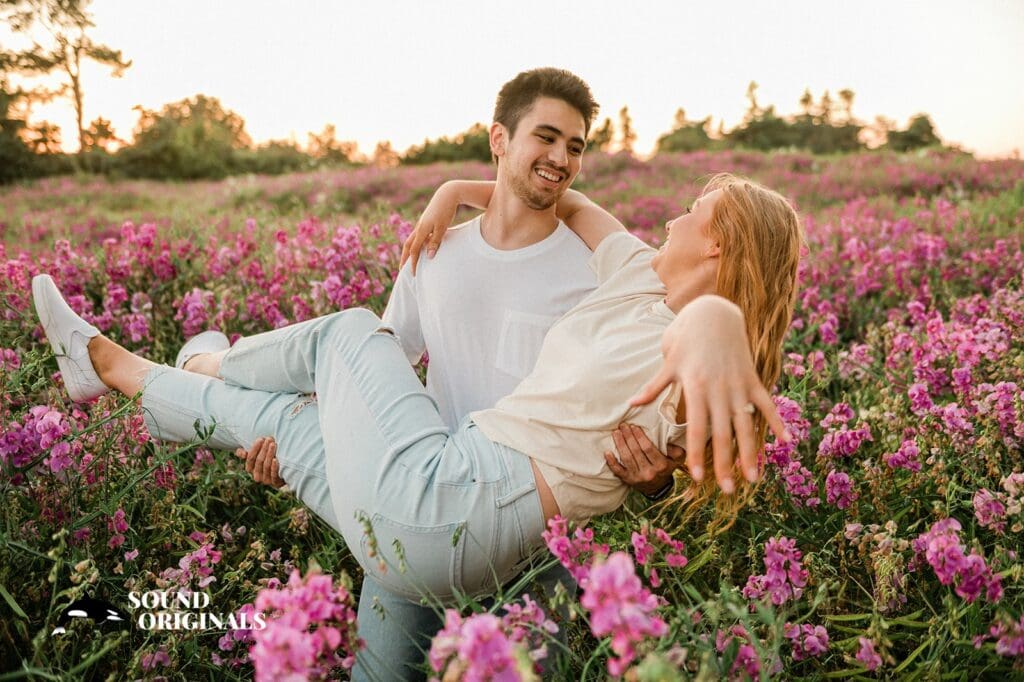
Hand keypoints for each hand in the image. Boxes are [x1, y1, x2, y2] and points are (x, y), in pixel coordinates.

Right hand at [235, 436, 285, 487]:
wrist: (283, 471)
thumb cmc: (266, 458)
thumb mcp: (255, 454)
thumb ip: (244, 452)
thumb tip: (243, 454)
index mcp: (250, 468)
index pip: (250, 458)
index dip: (255, 448)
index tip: (261, 439)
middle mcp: (256, 475)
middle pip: (259, 461)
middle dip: (264, 449)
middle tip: (269, 439)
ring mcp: (265, 480)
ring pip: (266, 466)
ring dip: (270, 454)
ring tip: (274, 444)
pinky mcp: (275, 483)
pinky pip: (273, 475)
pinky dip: (274, 467)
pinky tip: (275, 459)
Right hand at [400, 182, 459, 274]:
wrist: (447, 194)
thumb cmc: (446, 211)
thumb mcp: (442, 228)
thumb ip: (435, 242)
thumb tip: (428, 257)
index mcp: (422, 230)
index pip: (414, 250)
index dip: (412, 263)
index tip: (413, 274)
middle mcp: (419, 227)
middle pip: (407, 245)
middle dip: (404, 258)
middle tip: (402, 269)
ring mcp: (422, 224)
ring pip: (412, 239)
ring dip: (409, 250)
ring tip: (409, 259)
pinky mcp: (426, 221)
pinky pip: (418, 235)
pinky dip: (416, 243)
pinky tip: (421, 247)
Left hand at [603, 423, 681, 496]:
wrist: (658, 487)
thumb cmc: (666, 467)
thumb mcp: (677, 459)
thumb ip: (676, 449)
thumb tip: (669, 440)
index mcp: (661, 465)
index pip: (648, 448)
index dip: (639, 436)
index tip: (634, 426)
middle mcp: (649, 473)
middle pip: (635, 452)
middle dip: (628, 437)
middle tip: (623, 425)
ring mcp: (637, 477)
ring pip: (626, 459)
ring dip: (620, 444)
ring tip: (616, 433)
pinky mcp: (628, 481)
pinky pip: (618, 471)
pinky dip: (611, 462)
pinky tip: (607, 452)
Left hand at [629, 296, 789, 493]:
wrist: (714, 312)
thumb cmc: (686, 338)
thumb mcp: (668, 362)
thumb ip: (654, 387)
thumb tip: (631, 405)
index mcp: (696, 387)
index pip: (696, 428)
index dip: (696, 454)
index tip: (696, 478)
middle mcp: (719, 389)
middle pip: (722, 433)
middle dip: (725, 463)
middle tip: (728, 491)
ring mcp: (738, 385)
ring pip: (746, 424)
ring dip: (751, 452)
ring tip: (754, 478)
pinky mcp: (752, 379)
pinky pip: (766, 403)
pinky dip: (777, 421)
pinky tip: (786, 442)